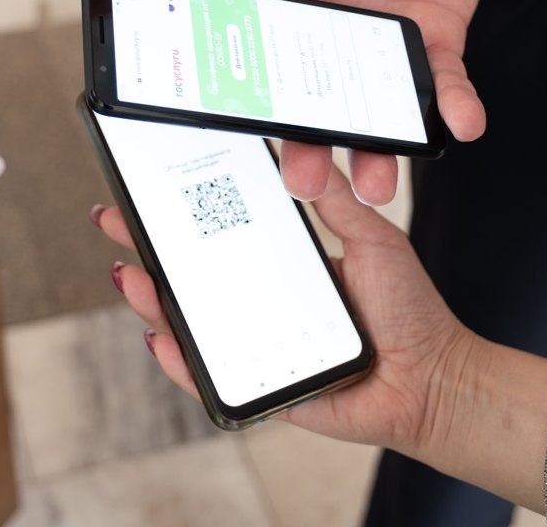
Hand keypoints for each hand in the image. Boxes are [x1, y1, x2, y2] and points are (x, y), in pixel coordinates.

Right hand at [93, 164, 474, 457]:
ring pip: (189, 324)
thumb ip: (338, 203)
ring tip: (130, 275)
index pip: (219, 232)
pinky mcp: (261, 387)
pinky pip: (210, 378)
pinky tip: (161, 337)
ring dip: (151, 300)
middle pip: (191, 275)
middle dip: (146, 247)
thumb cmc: (409, 312)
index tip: (148, 184)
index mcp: (283, 264)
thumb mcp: (374, 240)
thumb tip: (302, 158)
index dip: (181, 211)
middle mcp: (262, 302)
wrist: (434, 378)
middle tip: (112, 219)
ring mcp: (256, 344)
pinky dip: (181, 362)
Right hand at [175, 0, 485, 203]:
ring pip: (374, 107)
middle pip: (310, 98)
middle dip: (306, 143)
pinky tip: (462, 125)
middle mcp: (327, 28)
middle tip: (303, 184)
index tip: (237, 128)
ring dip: (375, 148)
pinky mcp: (431, 40)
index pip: (254, 48)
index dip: (242, 90)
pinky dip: (452, 107)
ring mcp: (380, 40)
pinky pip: (441, 83)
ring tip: (375, 185)